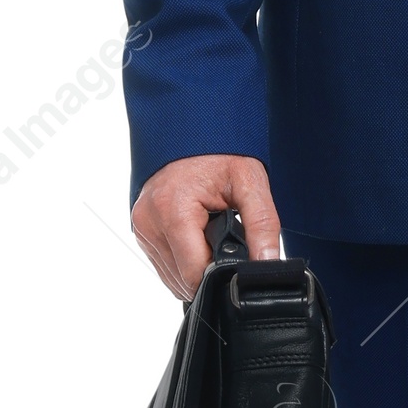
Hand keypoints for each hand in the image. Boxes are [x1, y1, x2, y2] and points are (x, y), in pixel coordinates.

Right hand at [131, 152, 281, 299]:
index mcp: (172, 210)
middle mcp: (149, 221)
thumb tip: (267, 264)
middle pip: (182, 278)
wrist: (195, 128)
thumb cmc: (222, 152)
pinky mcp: (140, 229)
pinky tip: (198, 236)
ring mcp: (141, 226)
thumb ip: (263, 227)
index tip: (238, 264)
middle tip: (227, 238)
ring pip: (172, 276)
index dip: (220, 277)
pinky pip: (164, 263)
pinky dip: (184, 260)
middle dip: (209, 270)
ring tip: (211, 234)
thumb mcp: (251, 184)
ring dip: (196, 267)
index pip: (194, 274)